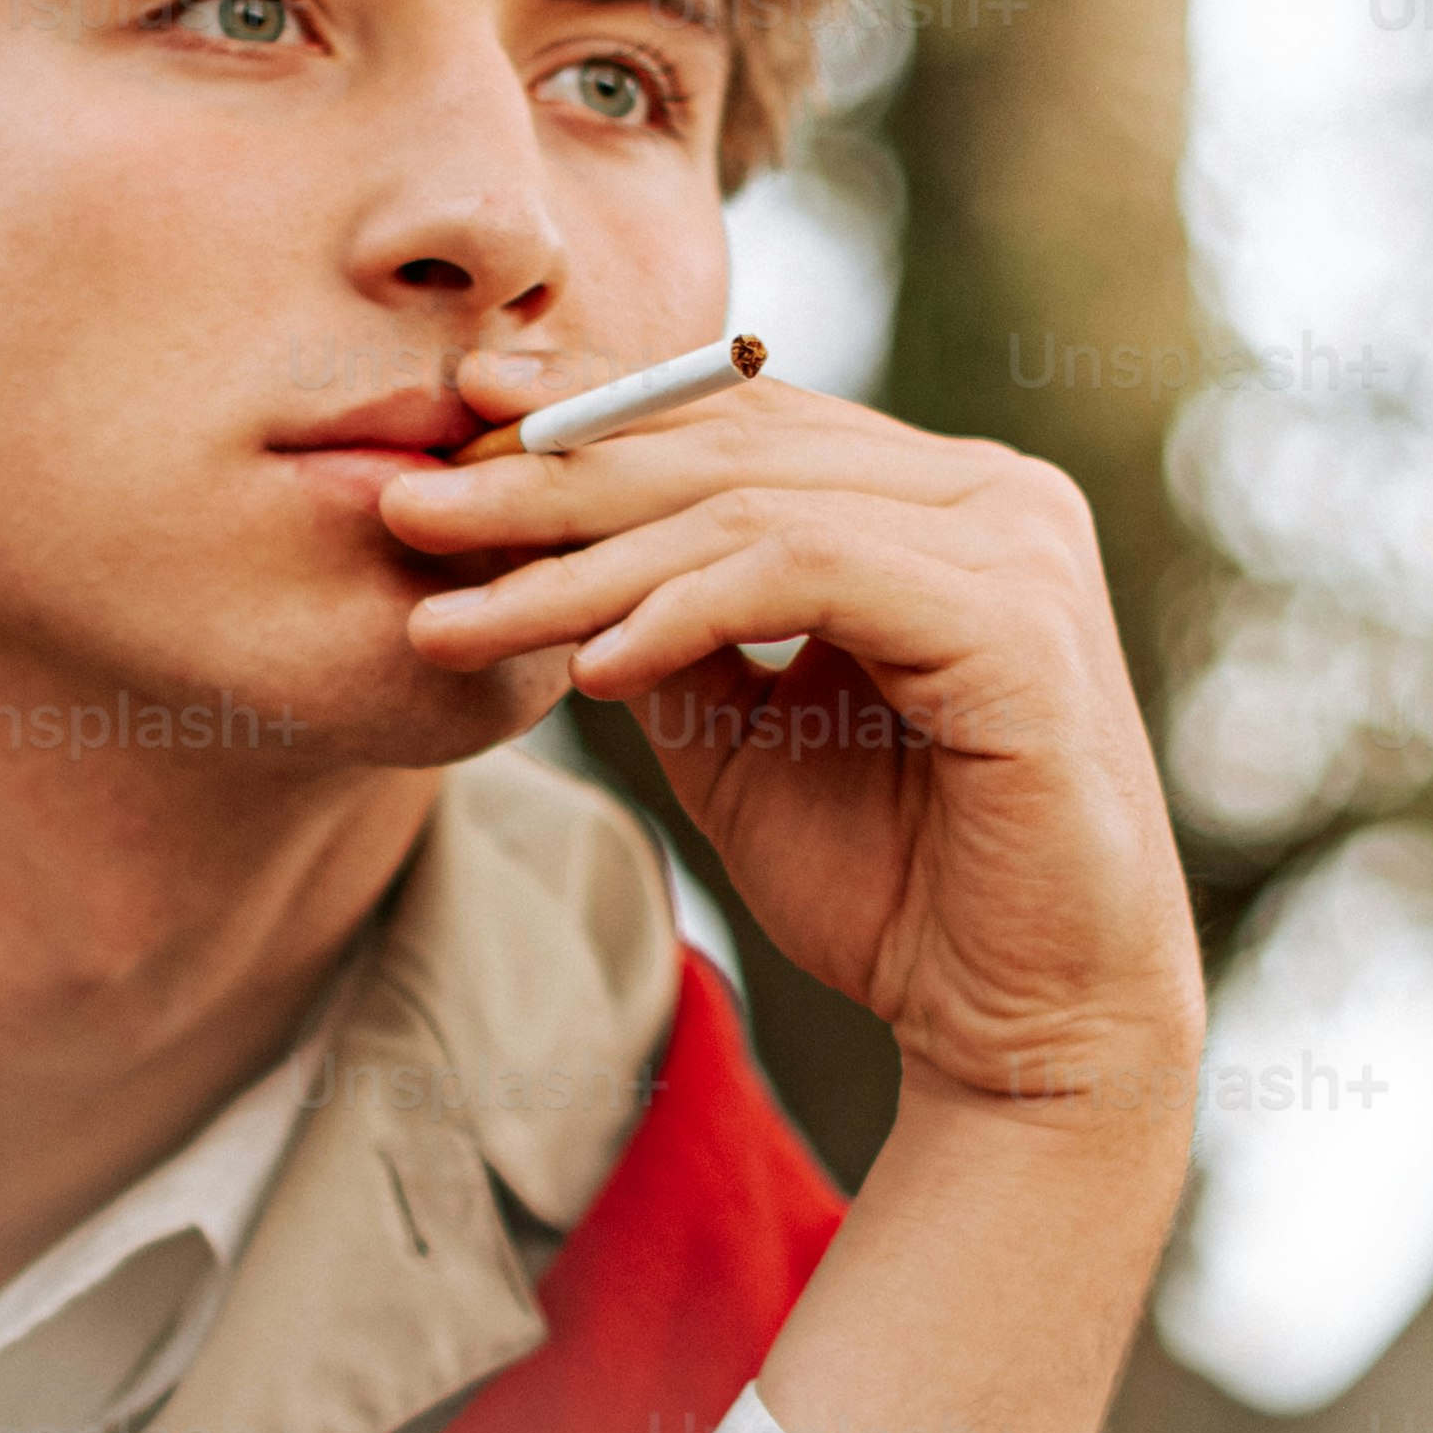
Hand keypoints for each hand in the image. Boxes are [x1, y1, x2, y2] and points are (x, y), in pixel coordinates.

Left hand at [377, 370, 1200, 1124]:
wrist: (1022, 1024)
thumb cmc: (897, 886)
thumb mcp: (738, 735)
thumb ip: (667, 627)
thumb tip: (539, 543)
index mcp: (938, 498)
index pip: (739, 418)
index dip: (591, 408)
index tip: (457, 414)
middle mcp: (990, 494)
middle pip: (728, 449)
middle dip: (550, 478)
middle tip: (410, 507)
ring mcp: (1015, 548)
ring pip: (747, 510)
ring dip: (580, 563)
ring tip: (453, 617)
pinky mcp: (1013, 626)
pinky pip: (807, 574)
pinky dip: (682, 610)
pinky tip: (586, 665)